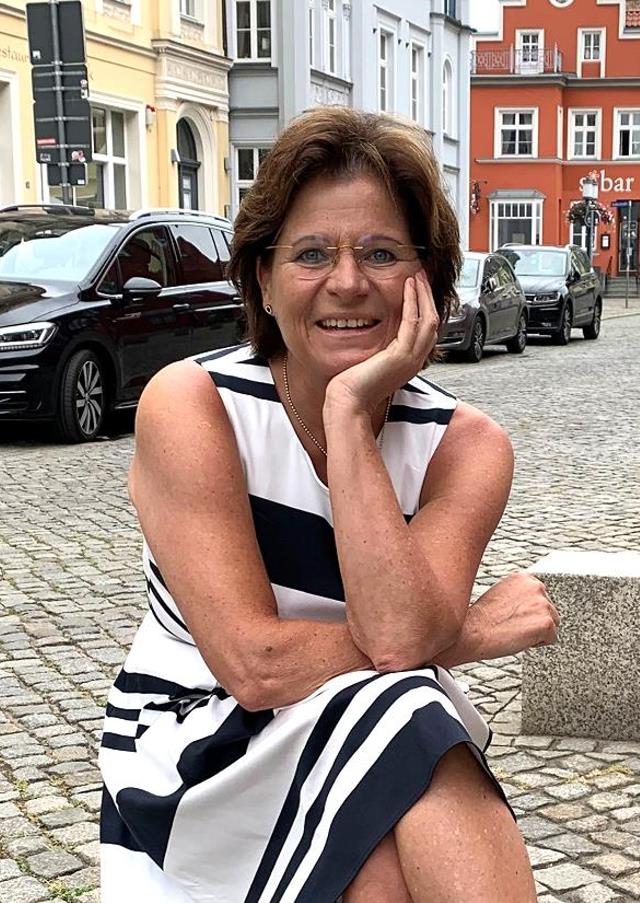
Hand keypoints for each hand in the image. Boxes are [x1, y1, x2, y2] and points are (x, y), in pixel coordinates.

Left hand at [324, 269, 439, 416]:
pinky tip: (408, 287)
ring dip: (423, 294)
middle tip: (421, 275)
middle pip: (432, 322)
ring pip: (428, 319)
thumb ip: (380, 350)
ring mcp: (411, 359)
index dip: (424, 307)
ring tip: (417, 276)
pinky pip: (413, 322)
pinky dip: (413, 302)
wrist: (348, 403)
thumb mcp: (372, 364)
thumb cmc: (353, 389)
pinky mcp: (401, 355)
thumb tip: (377, 338)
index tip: (417, 288)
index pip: (426, 330)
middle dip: (427, 296)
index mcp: (409, 363)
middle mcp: (415, 361)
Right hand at [466, 572, 559, 659]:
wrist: (473, 631)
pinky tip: (519, 638)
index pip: (540, 596)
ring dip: (536, 632)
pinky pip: (551, 639)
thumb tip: (529, 604)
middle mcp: (536, 587)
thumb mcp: (501, 594)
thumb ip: (519, 594)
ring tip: (514, 631)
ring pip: (552, 624)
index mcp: (524, 578)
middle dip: (534, 620)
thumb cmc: (482, 618)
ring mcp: (543, 604)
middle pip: (550, 610)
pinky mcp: (546, 623)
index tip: (513, 615)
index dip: (527, 610)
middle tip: (512, 624)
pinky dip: (537, 643)